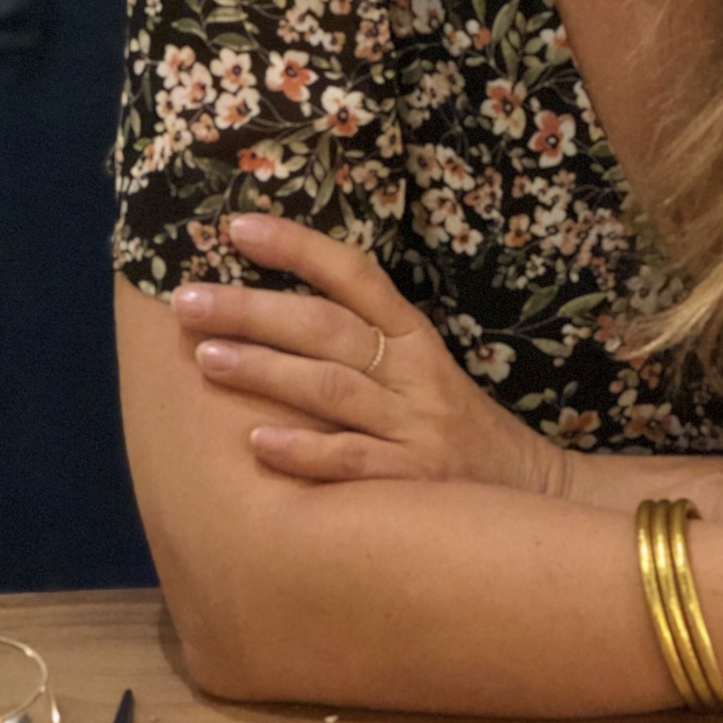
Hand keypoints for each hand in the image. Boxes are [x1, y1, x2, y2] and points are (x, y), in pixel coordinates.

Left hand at [170, 214, 568, 497]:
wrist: (535, 498)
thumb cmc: (460, 431)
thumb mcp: (425, 371)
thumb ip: (366, 342)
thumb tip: (272, 314)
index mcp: (416, 337)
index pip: (354, 275)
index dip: (297, 246)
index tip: (236, 225)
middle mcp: (414, 374)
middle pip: (327, 327)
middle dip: (253, 308)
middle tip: (187, 298)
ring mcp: (413, 427)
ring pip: (330, 388)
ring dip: (265, 369)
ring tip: (205, 355)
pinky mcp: (413, 483)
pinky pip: (352, 462)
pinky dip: (304, 452)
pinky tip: (256, 445)